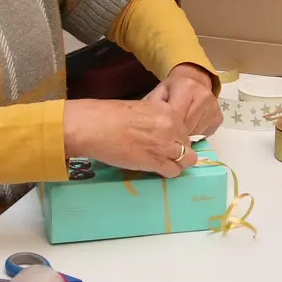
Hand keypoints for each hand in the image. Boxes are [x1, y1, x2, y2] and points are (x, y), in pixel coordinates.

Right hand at [62, 97, 197, 176]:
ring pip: (187, 159)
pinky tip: (158, 170)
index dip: (177, 134)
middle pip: (187, 143)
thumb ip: (156, 118)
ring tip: (164, 163)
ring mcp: (165, 146)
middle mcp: (171, 127)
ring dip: (177, 162)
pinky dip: (168, 172)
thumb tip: (159, 129)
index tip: (169, 138)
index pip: (185, 126)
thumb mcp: (141, 109)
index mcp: (167, 111)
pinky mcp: (155, 162)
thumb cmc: (109, 115)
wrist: (94, 127)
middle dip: (178, 148)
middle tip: (164, 151)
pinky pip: (173, 171)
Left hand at [148, 64, 220, 138]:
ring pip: (195, 133)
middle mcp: (204, 95)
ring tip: (178, 126)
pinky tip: (190, 125)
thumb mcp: (157, 94)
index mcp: (187, 87)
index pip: (176, 118)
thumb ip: (152, 109)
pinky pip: (204, 134)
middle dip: (175, 135)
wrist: (192, 80)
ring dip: (185, 135)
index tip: (159, 135)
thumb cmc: (171, 91)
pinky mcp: (218, 117)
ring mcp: (213, 107)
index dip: (166, 130)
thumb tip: (148, 129)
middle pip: (186, 128)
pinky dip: (195, 134)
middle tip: (167, 134)